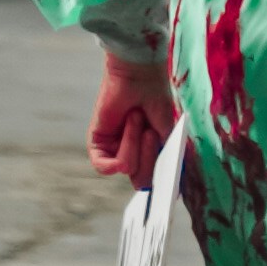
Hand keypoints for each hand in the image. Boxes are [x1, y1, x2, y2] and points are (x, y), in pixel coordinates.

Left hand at [89, 47, 177, 183]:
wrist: (139, 74)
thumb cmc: (156, 97)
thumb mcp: (168, 133)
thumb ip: (166, 159)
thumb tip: (170, 191)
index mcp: (151, 153)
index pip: (153, 182)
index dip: (159, 185)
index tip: (168, 186)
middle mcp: (132, 154)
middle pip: (141, 180)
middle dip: (149, 157)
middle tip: (151, 132)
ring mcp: (114, 149)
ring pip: (126, 169)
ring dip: (134, 144)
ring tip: (136, 118)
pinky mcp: (97, 143)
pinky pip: (104, 166)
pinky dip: (117, 157)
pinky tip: (124, 141)